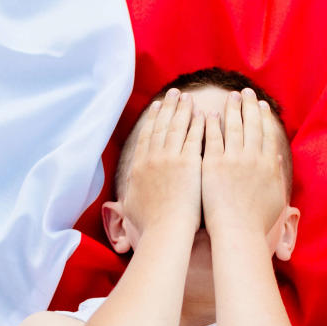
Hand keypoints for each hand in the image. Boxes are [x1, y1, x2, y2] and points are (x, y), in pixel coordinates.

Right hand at [123, 88, 202, 234]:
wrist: (165, 232)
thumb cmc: (150, 227)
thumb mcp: (131, 209)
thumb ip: (129, 197)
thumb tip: (122, 199)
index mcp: (138, 168)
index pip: (146, 136)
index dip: (153, 119)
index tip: (158, 107)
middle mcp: (151, 159)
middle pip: (160, 126)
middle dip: (168, 107)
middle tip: (175, 93)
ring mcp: (169, 159)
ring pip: (176, 127)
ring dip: (183, 109)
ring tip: (189, 97)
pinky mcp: (187, 163)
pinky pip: (193, 137)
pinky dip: (198, 123)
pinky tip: (204, 113)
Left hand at [201, 88, 286, 234]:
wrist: (238, 232)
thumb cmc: (256, 222)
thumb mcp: (275, 196)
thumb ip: (276, 174)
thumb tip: (277, 157)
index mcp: (268, 164)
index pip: (265, 133)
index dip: (262, 117)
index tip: (260, 104)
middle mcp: (253, 157)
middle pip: (250, 124)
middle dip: (247, 105)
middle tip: (244, 92)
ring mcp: (233, 159)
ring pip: (232, 127)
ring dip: (231, 109)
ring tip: (229, 96)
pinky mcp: (213, 165)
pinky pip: (211, 139)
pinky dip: (210, 124)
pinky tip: (207, 114)